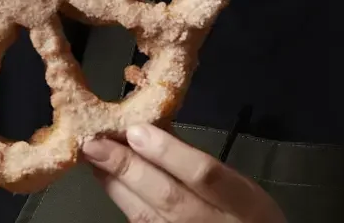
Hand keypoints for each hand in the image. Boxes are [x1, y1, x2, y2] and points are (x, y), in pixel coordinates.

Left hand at [83, 124, 286, 222]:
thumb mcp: (241, 189)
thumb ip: (203, 166)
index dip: (169, 152)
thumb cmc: (250, 219)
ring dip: (116, 186)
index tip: (136, 129)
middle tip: (94, 142)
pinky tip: (107, 183)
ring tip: (93, 158)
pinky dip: (124, 205)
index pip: (204, 174)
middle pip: (168, 198)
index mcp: (244, 203)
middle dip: (128, 168)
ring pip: (147, 218)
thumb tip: (156, 131)